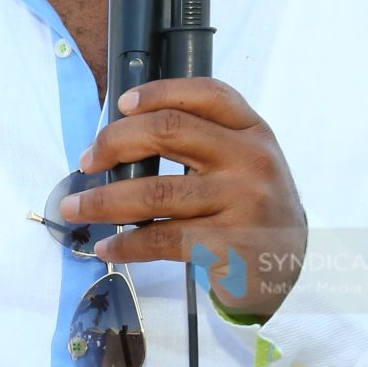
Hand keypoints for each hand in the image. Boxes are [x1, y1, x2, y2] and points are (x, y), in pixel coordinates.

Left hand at [65, 79, 309, 319]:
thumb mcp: (244, 167)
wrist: (292, 274)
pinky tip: (108, 247)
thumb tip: (122, 140)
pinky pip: (160, 239)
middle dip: (115, 142)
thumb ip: (204, 145)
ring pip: (154, 191)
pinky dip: (125, 244)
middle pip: (169, 130)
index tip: (122, 105)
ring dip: (103, 200)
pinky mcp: (228, 244)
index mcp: (254, 132)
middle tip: (88, 162)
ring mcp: (242, 202)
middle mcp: (251, 160)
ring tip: (75, 208)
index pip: (206, 94)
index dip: (158, 92)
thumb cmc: (253, 214)